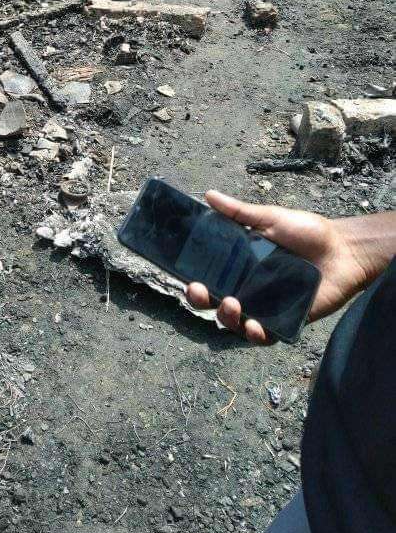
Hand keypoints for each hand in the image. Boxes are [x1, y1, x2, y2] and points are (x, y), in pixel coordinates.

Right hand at [185, 191, 369, 344]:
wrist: (344, 249)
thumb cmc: (308, 232)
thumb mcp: (270, 218)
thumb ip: (239, 212)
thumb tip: (209, 195)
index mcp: (241, 266)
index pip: (210, 278)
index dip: (195, 283)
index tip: (188, 278)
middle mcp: (249, 289)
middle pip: (216, 303)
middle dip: (202, 302)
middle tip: (200, 291)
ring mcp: (266, 307)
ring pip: (236, 323)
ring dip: (227, 318)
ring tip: (231, 304)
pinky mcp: (286, 322)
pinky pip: (266, 337)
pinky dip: (256, 335)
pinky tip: (253, 327)